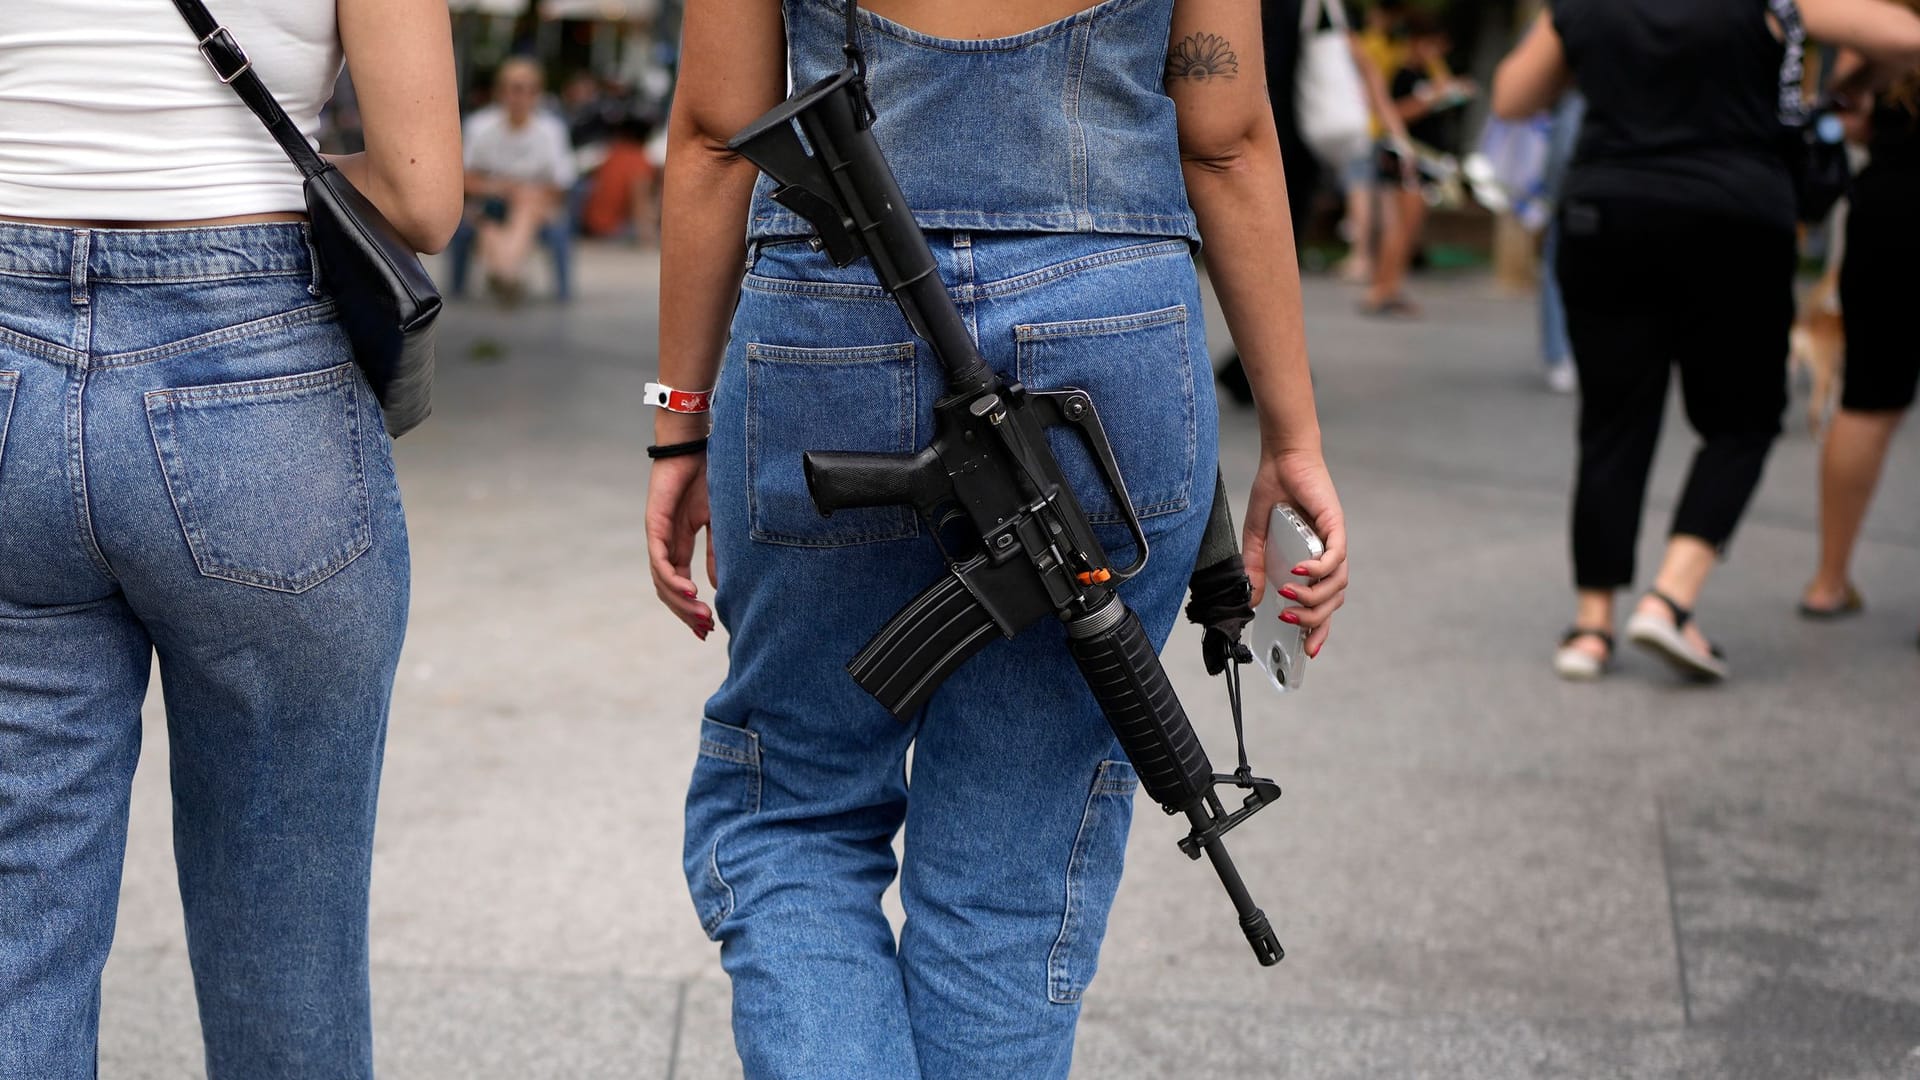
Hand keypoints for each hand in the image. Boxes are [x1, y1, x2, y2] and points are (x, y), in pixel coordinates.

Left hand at [646, 452, 717, 639]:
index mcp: (680, 545)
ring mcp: (658, 536)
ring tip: (700, 615)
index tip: (708, 628)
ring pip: (662, 580)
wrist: (696, 447)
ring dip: (680, 601)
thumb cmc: (709, 480)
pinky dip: (672, 578)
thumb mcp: (718, 524)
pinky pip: (660, 559)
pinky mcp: (655, 525)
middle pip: (668, 590)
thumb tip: (718, 588)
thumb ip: (716, 554)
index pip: (680, 585)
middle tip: (704, 631)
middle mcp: (666, 545)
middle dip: (685, 612)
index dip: (691, 608)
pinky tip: (690, 589)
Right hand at [1242, 449, 1347, 658]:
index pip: (1323, 603)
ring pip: (1336, 584)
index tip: (1308, 652)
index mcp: (1313, 562)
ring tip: (1288, 598)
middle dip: (1313, 620)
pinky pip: (1335, 557)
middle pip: (1332, 601)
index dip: (1318, 629)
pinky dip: (1318, 569)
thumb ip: (1255, 567)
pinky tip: (1300, 573)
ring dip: (1313, 598)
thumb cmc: (1273, 493)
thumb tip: (1252, 599)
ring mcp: (1334, 541)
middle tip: (1289, 623)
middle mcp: (1329, 555)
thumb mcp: (1257, 537)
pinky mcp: (1335, 525)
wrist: (1282, 459)